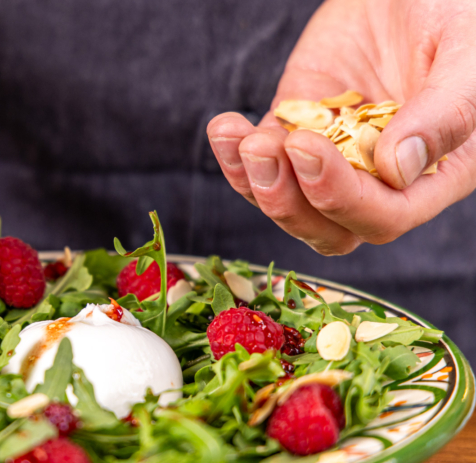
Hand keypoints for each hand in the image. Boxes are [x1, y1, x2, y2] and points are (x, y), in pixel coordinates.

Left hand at [207, 0, 475, 254]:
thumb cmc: (457, 13)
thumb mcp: (466, 55)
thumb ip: (446, 114)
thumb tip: (398, 170)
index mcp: (434, 174)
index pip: (384, 217)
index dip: (341, 198)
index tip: (309, 149)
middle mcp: (380, 178)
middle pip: (328, 227)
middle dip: (289, 201)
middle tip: (267, 150)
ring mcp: (334, 156)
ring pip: (287, 201)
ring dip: (254, 182)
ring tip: (242, 140)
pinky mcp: (297, 128)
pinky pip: (261, 160)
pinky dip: (235, 153)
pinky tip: (225, 129)